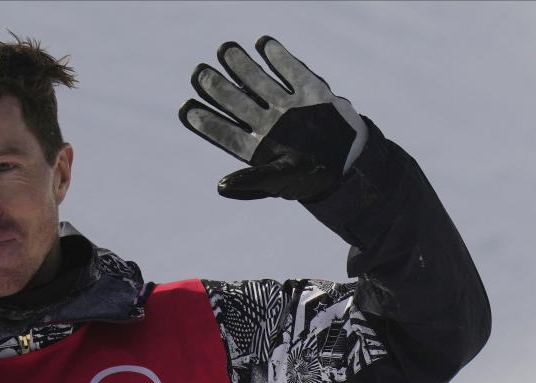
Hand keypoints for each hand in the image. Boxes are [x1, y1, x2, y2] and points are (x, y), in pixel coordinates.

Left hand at [179, 36, 367, 200]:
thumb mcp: (280, 182)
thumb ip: (251, 182)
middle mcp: (266, 124)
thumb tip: (220, 186)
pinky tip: (262, 44)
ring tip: (224, 49)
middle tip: (197, 73)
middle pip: (235, 102)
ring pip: (258, 82)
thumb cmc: (309, 179)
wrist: (350, 164)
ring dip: (241, 66)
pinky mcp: (310, 92)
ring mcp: (286, 106)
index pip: (224, 132)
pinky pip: (291, 71)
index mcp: (255, 147)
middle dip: (216, 86)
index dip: (205, 121)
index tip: (185, 108)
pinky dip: (278, 57)